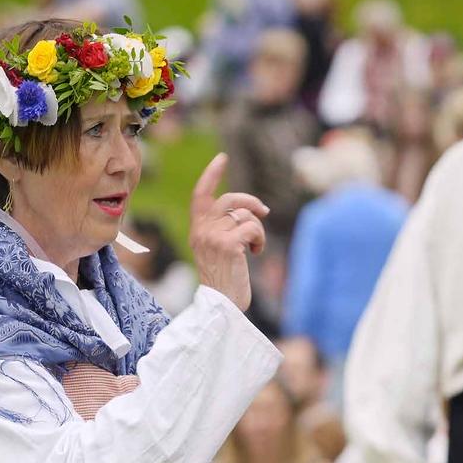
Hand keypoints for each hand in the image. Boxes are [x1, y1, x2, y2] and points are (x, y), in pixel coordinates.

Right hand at [189, 153, 269, 309]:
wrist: (221, 305)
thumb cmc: (224, 279)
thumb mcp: (217, 249)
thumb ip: (224, 228)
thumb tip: (253, 210)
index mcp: (197, 229)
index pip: (201, 194)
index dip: (212, 174)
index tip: (222, 158)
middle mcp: (202, 230)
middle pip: (230, 200)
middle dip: (251, 202)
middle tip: (264, 213)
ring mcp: (214, 236)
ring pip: (245, 216)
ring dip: (258, 229)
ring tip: (255, 246)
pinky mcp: (228, 245)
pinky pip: (253, 228)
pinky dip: (260, 239)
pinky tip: (256, 253)